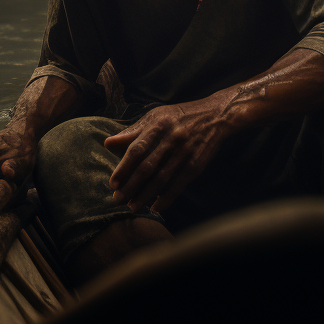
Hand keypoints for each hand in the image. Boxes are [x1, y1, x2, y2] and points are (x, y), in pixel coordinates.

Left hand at [104, 98, 230, 213]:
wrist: (215, 115)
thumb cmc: (179, 116)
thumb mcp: (155, 116)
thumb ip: (133, 131)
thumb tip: (108, 143)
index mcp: (158, 125)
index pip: (137, 149)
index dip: (123, 168)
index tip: (112, 184)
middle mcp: (171, 138)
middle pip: (147, 167)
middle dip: (130, 186)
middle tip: (117, 200)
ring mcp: (185, 152)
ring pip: (162, 178)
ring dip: (145, 195)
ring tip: (132, 207)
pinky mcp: (197, 164)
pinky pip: (179, 184)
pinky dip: (167, 198)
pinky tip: (155, 208)